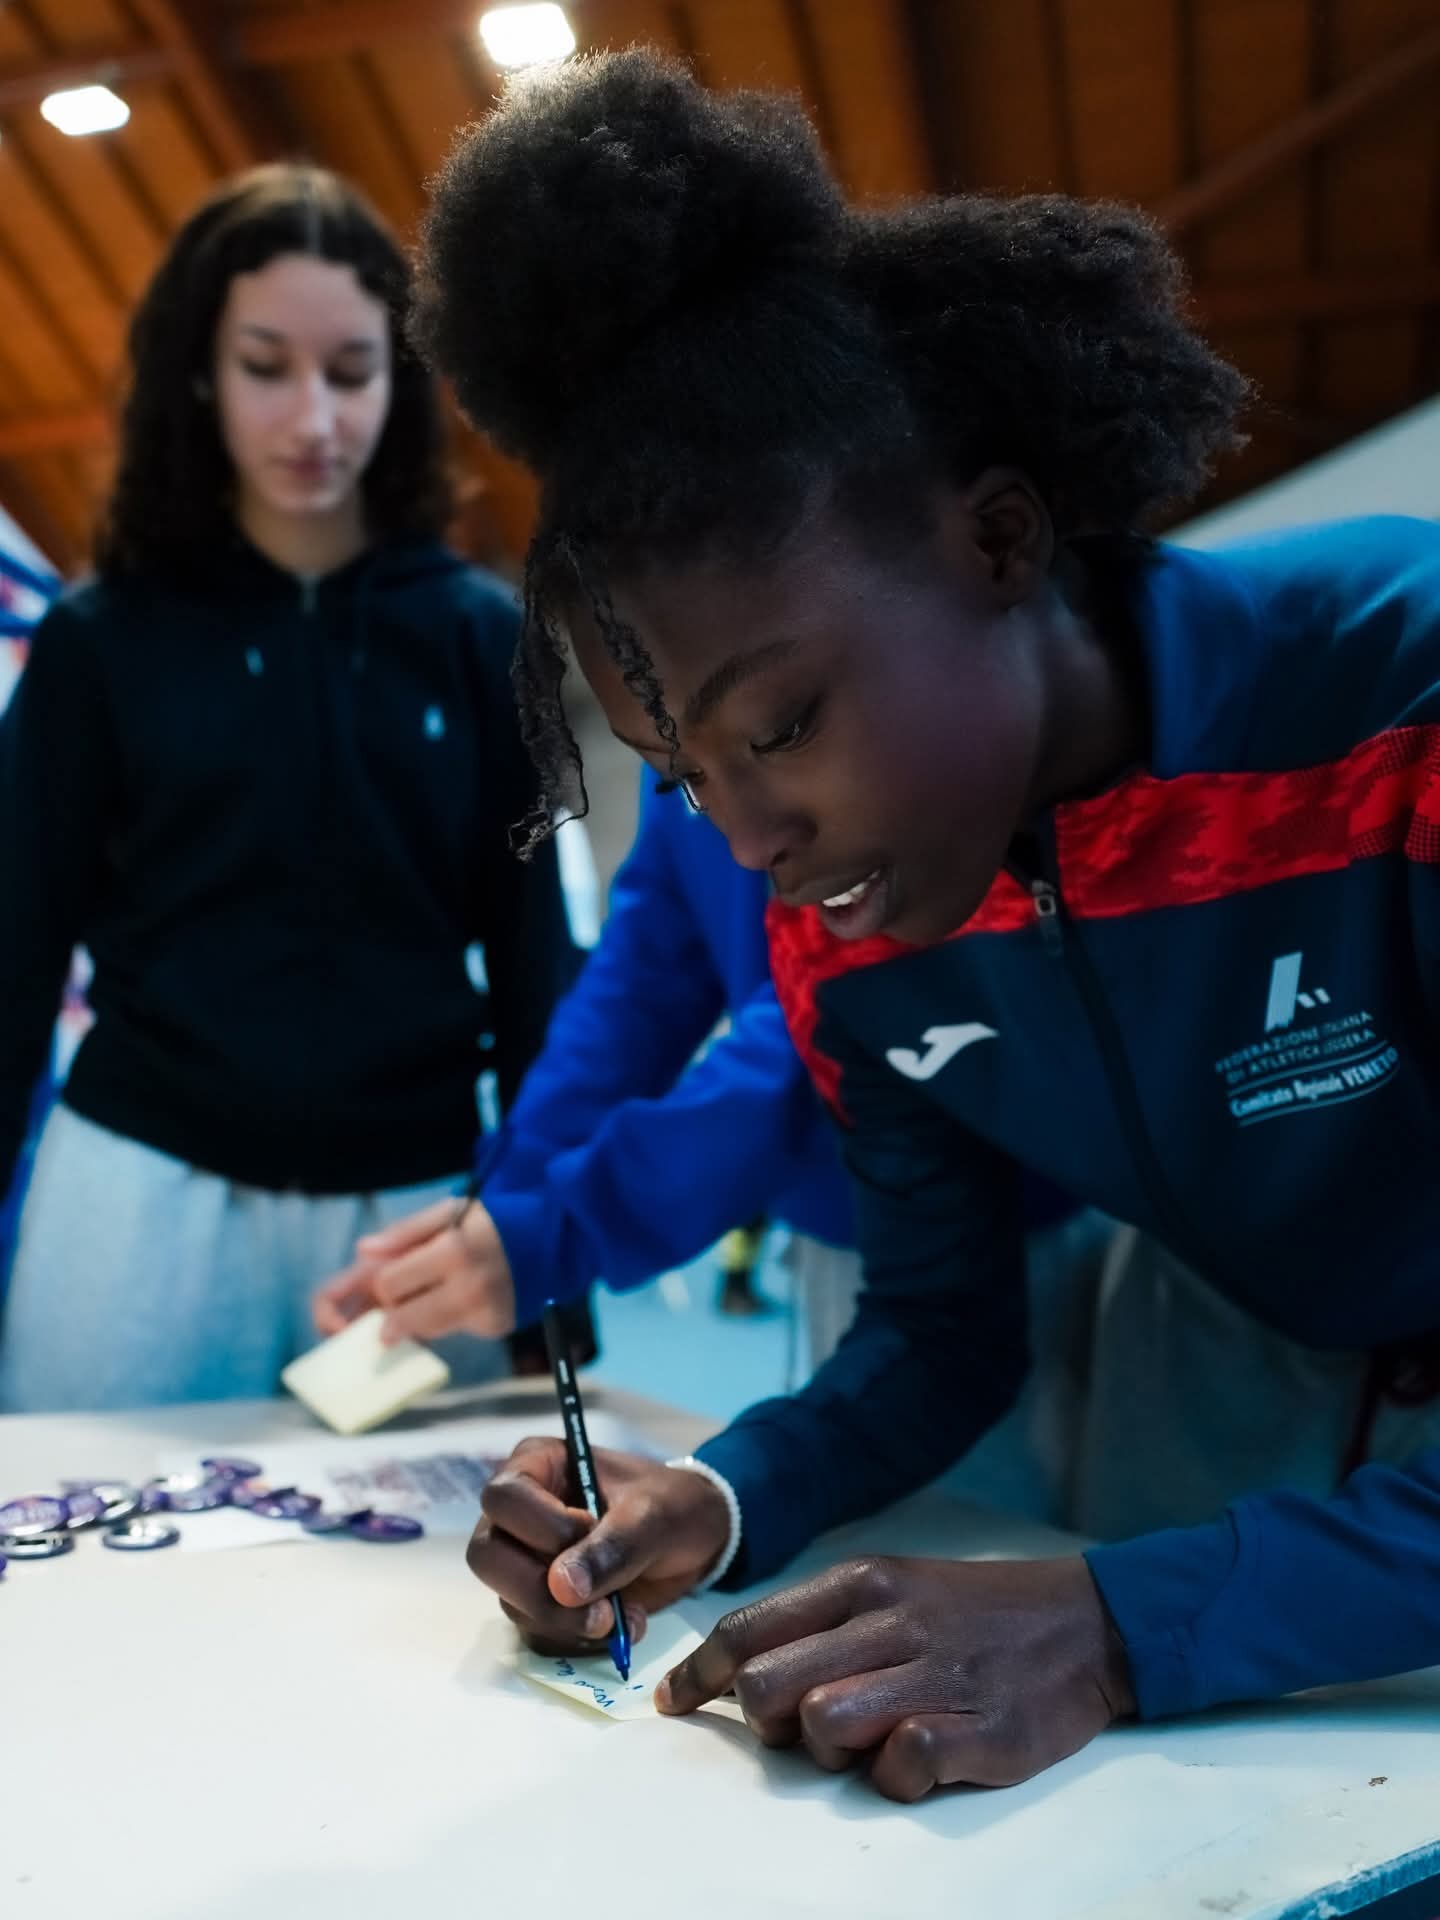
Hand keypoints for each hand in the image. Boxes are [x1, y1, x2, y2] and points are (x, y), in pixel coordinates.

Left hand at [311, 1198, 516, 1343]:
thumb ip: (404, 1233)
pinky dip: (442, 1319)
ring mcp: (483, 1313)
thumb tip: (362, 1252)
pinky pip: (449, 1331)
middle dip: (391, 1306)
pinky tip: (452, 1300)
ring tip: (421, 1296)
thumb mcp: (448, 1212)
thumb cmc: (491, 1221)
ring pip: (422, 1331)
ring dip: (412, 1317)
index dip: (378, 1284)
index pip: (388, 1285)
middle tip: (396, 1294)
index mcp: (451, 1251)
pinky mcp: (494, 1328)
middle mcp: (468, 1288)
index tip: (381, 1280)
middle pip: (400, 1317)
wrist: (550, 1239)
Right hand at [468, 1439, 731, 1650]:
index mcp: (537, 1464)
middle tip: (599, 1612)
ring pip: (511, 1600)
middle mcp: (518, 1512)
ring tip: (626, 1617)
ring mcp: (524, 1558)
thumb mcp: (653, 1515)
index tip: (592, 1533)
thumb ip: (612, 1546)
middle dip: (541, 1592)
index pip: (505, 1499)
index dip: (543, 1528)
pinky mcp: (539, 1599)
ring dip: (567, 1621)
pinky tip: (620, 1625)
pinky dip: (577, 1637)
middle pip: (489, 1556)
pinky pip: (536, 1629)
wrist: (697, 1538)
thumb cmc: (672, 1505)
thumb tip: (561, 1587)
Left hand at [656, 1555, 1134, 1800]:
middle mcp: (889, 1621)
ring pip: (823, 1723)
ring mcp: (935, 1673)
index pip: (748, 1630)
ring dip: (830, 1753)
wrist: (1085, 1622)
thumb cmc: (972, 1614)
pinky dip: (896, 1778)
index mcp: (861, 1583)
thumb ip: (823, 1625)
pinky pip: (901, 1764)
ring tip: (867, 1743)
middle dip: (766, 1724)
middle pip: (768, 1686)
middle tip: (800, 1733)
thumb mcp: (894, 1590)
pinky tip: (917, 1763)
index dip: (699, 1675)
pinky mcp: (981, 1727)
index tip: (674, 1705)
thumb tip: (743, 1672)